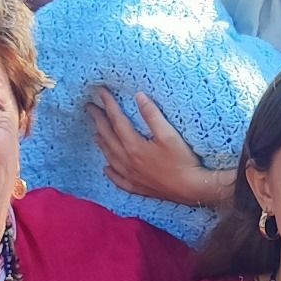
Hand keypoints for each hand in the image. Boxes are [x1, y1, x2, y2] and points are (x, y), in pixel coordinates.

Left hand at [88, 87, 231, 207]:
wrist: (190, 189)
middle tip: (90, 107)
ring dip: (102, 142)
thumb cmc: (182, 161)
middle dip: (98, 120)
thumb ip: (152, 115)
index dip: (108, 104)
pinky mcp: (137, 187)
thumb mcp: (169, 134)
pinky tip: (107, 168)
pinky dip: (110, 172)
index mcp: (134, 146)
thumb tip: (139, 96)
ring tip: (95, 132)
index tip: (100, 92)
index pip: (116, 120)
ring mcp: (131, 176)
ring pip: (110, 156)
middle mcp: (127, 161)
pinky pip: (118, 179)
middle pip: (108, 137)